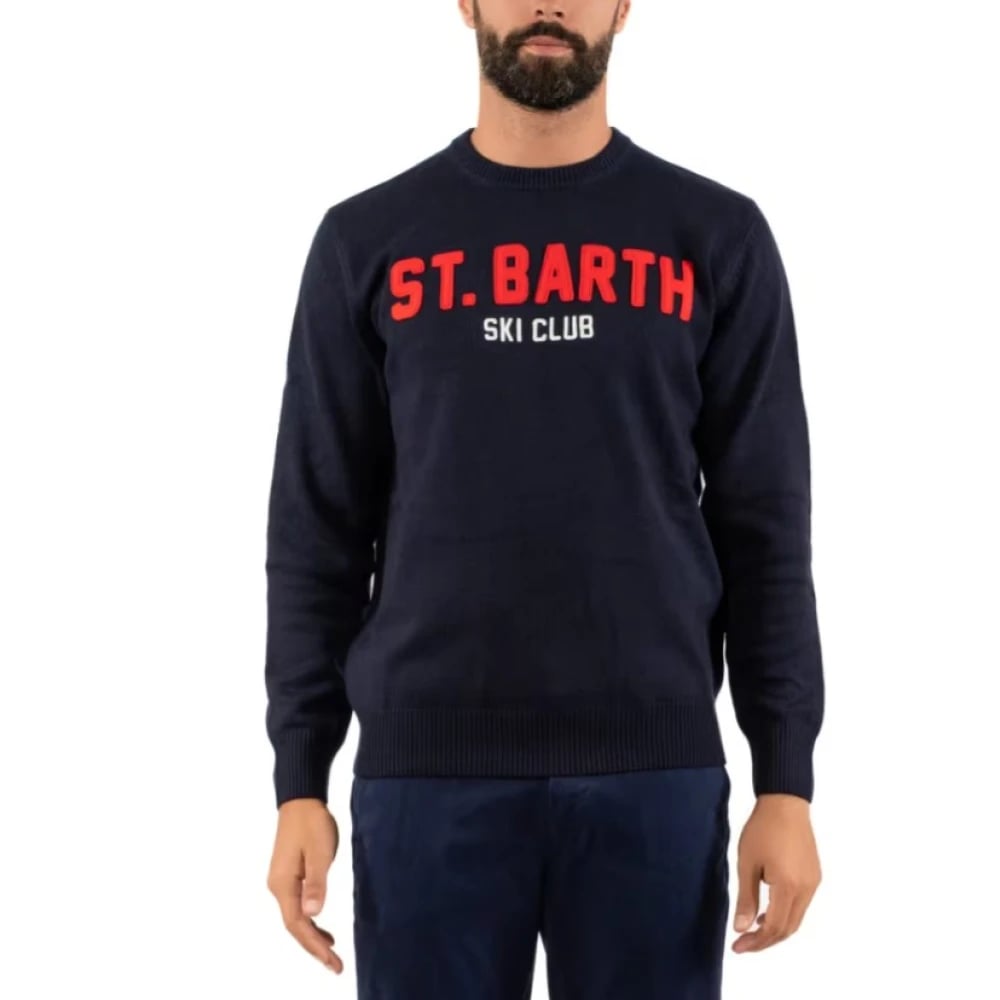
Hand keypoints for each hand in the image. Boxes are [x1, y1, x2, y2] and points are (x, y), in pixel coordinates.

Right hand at [266, 797, 343, 972]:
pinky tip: (324, 930)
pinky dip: (311, 922)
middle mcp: (278, 887)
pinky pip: (298, 907)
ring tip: (332, 956)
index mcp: (282, 884)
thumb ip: (316, 882)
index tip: (332, 961)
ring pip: (296, 919)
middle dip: (314, 948)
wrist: (301, 799)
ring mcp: (282, 882)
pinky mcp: (290, 876)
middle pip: (295, 927)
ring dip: (313, 938)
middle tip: (336, 967)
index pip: (297, 924)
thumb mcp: (318, 851)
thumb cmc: (311, 822)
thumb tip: (313, 913)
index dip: (314, 945)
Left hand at [731, 793, 820, 952]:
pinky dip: (785, 914)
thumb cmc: (762, 828)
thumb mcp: (747, 863)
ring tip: (752, 930)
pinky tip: (768, 910)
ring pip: (796, 918)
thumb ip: (746, 898)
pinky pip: (801, 904)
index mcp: (789, 886)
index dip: (756, 942)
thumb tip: (741, 928)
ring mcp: (813, 882)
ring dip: (776, 928)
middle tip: (743, 944)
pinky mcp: (814, 875)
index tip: (737, 947)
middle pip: (788, 928)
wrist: (785, 802)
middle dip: (765, 940)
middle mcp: (806, 888)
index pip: (774, 928)